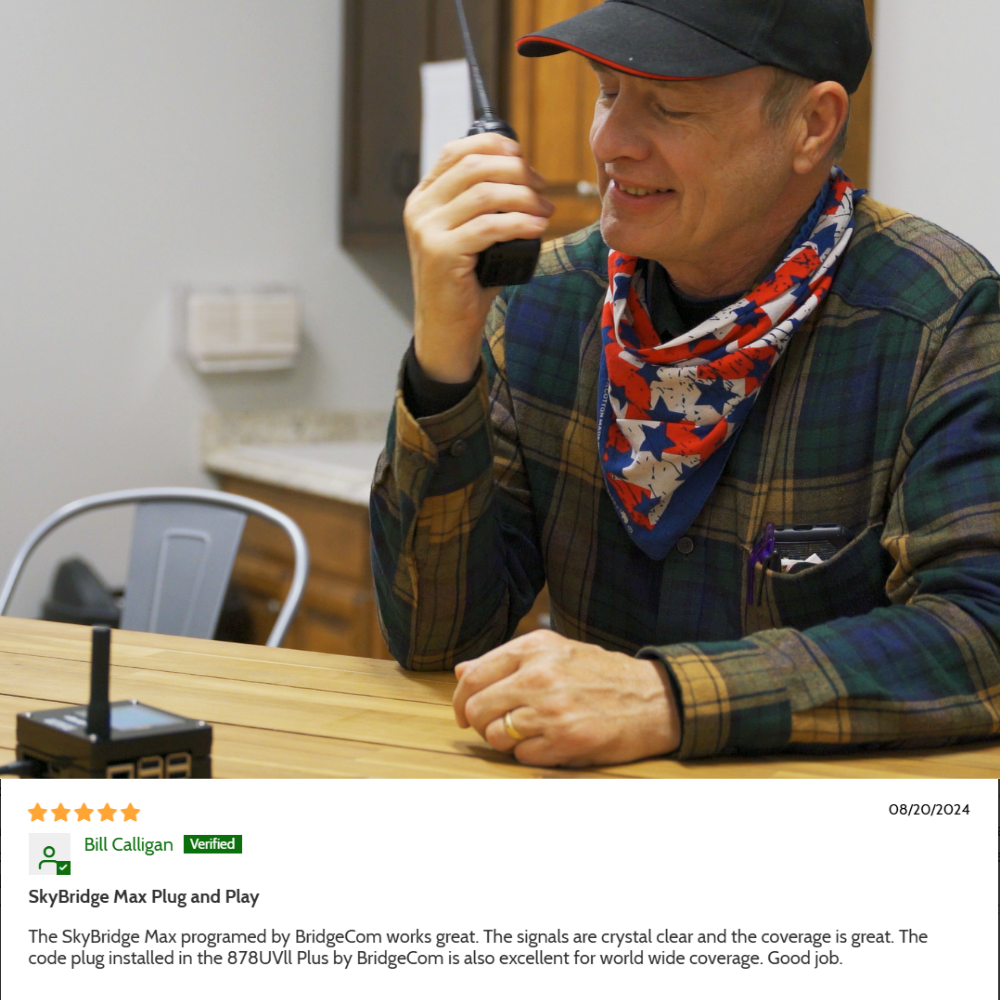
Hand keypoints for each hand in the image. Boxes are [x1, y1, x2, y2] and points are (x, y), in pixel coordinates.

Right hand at [404, 133, 552, 383]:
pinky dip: (519, 223)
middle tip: (541, 188)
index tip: (522, 156)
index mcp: (424, 198)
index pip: (456, 151)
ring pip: (484, 194)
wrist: (446, 327)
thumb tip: (522, 172)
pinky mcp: (441, 253)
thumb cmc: (465, 282)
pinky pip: (489, 226)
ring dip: (524, 197)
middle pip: (474, 168)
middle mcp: (420, 209)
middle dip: (516, 171)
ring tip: (545, 210)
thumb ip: (482, 203)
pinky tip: (537, 227)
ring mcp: (427, 231)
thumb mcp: (469, 234)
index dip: (493, 146)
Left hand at [453, 630, 680, 766]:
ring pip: (495, 735)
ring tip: (529, 733)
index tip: (464, 712)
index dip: (461, 700)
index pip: (474, 676)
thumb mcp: (555, 651)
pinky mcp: (565, 740)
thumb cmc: (600, 674)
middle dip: (479, 723)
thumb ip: (506, 660)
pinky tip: (549, 742)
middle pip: (477, 709)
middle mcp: (540, 675)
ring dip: (505, 740)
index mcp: (535, 648)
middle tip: (495, 726)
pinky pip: (521, 756)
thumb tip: (461, 672)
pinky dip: (529, 754)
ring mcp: (552, 709)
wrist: (653, 699)